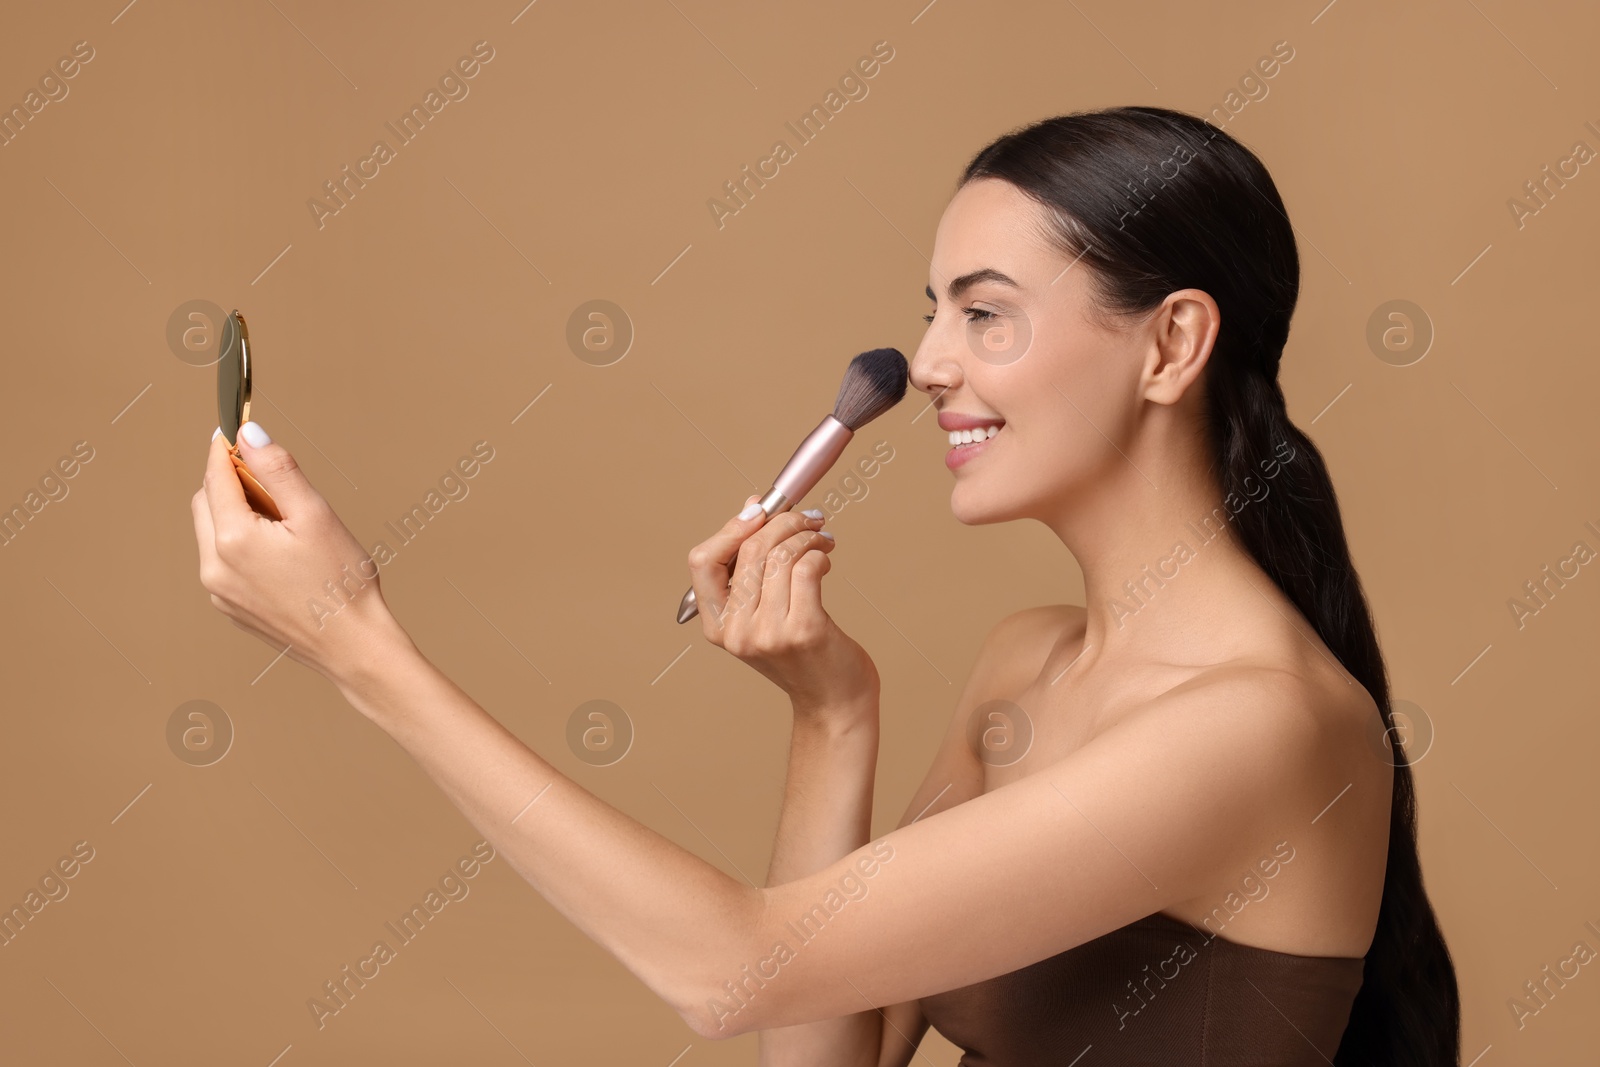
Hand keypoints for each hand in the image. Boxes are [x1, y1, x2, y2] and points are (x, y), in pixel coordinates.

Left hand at [192, 422, 399, 682]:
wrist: (353, 646)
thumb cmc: (342, 583)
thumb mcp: (316, 515)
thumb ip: (278, 470)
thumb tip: (248, 434)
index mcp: (233, 538)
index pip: (216, 476)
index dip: (225, 449)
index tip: (234, 431)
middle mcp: (214, 567)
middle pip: (206, 503)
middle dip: (231, 483)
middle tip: (273, 482)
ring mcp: (219, 592)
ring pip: (212, 534)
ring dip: (236, 515)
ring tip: (285, 524)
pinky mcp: (230, 609)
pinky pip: (223, 563)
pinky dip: (241, 546)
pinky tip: (282, 555)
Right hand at [686, 497, 878, 715]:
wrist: (834, 701)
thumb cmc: (803, 654)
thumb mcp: (764, 614)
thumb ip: (753, 567)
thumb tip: (753, 508)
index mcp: (717, 626)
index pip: (703, 561)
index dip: (731, 528)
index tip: (760, 511)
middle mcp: (737, 631)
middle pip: (749, 550)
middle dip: (783, 522)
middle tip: (808, 518)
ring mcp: (768, 633)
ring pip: (780, 555)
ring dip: (806, 536)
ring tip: (822, 539)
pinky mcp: (803, 631)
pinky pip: (806, 569)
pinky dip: (819, 553)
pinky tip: (825, 559)